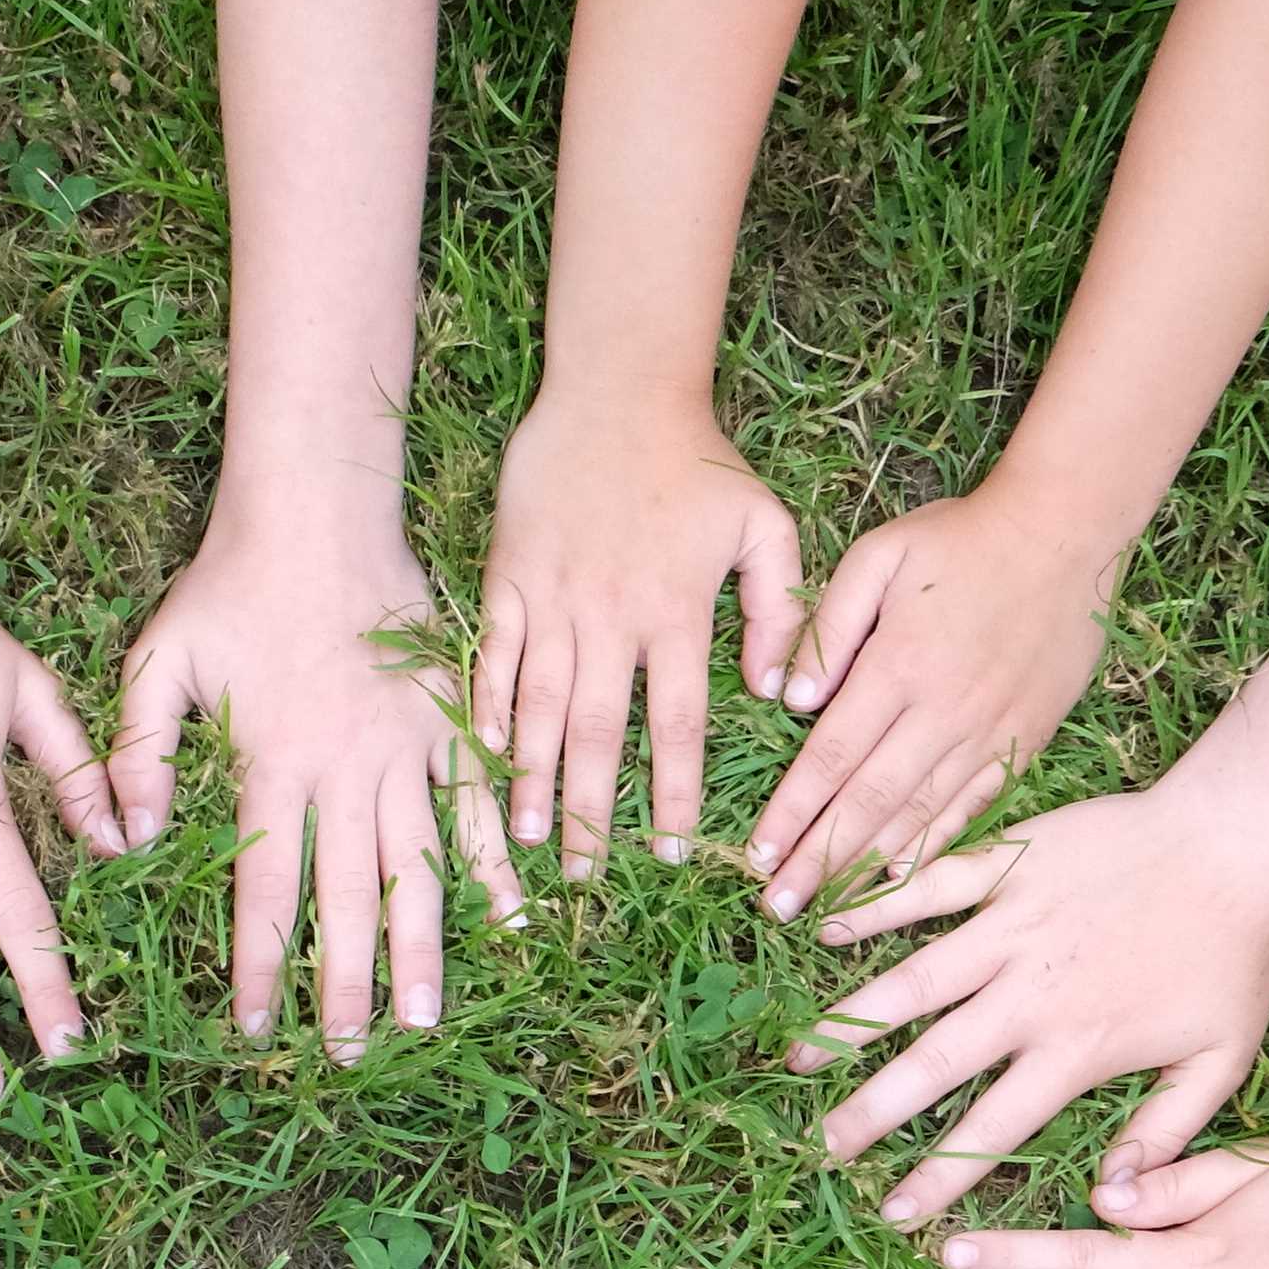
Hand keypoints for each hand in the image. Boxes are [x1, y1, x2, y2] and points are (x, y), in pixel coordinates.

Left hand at [109, 511, 520, 1058]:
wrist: (316, 510)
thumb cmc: (228, 587)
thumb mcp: (158, 660)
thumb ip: (137, 751)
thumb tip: (123, 840)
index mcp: (272, 765)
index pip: (265, 889)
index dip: (260, 963)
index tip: (256, 1027)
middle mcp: (345, 771)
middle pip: (346, 898)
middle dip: (343, 982)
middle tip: (343, 1053)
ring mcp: (406, 750)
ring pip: (416, 867)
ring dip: (420, 948)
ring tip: (422, 1020)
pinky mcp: (449, 722)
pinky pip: (480, 805)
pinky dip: (498, 864)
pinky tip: (516, 921)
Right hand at [475, 395, 807, 883]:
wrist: (616, 391)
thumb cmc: (698, 461)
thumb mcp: (766, 523)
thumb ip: (780, 607)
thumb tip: (776, 689)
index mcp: (675, 612)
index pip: (678, 722)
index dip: (673, 791)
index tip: (670, 850)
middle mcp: (611, 617)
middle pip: (601, 734)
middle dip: (592, 812)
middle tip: (584, 877)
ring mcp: (553, 600)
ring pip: (541, 706)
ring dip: (533, 777)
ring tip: (528, 839)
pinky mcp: (509, 578)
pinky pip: (496, 656)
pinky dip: (489, 707)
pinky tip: (487, 754)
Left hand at [751, 490, 1118, 916]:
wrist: (1067, 532)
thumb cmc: (961, 539)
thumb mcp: (880, 555)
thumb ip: (830, 624)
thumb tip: (792, 699)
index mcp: (899, 667)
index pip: (830, 757)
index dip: (791, 814)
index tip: (755, 856)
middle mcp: (944, 711)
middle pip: (868, 802)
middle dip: (817, 860)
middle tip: (776, 908)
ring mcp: (988, 730)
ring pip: (919, 815)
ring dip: (866, 868)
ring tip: (825, 911)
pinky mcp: (1024, 737)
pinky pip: (973, 806)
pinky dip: (935, 846)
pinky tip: (901, 879)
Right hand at [793, 784, 1268, 1225]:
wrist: (1239, 845)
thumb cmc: (1237, 955)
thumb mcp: (1221, 1061)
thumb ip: (1164, 1134)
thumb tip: (1111, 1203)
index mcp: (1075, 1050)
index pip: (990, 1129)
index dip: (938, 1179)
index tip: (893, 1214)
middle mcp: (1030, 995)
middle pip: (933, 1063)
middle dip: (871, 1111)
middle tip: (823, 1144)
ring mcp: (1011, 926)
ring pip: (914, 980)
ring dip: (850, 1020)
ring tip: (797, 1055)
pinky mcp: (1009, 866)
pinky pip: (929, 888)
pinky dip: (876, 908)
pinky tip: (825, 930)